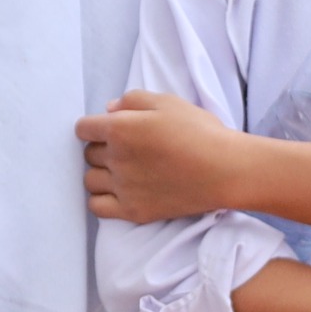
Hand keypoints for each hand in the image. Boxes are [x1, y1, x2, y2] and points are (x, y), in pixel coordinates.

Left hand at [78, 90, 251, 222]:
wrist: (228, 170)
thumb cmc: (200, 131)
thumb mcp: (166, 102)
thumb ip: (131, 100)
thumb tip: (108, 109)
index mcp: (119, 129)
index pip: (83, 128)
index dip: (94, 127)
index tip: (110, 130)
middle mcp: (116, 159)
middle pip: (88, 154)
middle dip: (101, 149)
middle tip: (126, 150)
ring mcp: (124, 187)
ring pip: (90, 180)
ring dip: (101, 174)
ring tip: (122, 172)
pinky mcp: (134, 211)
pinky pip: (97, 207)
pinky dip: (102, 200)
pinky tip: (118, 193)